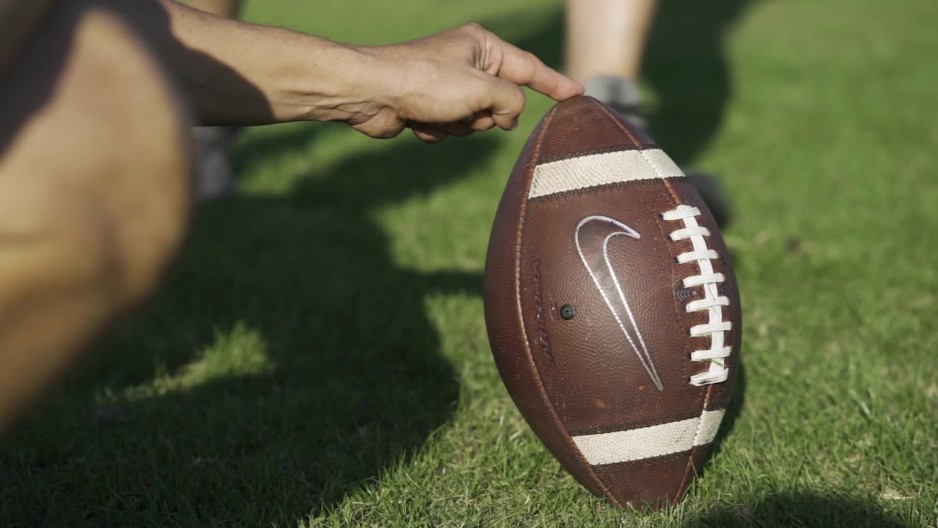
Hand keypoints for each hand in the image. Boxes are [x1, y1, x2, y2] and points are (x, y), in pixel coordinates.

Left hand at [348, 24, 583, 141]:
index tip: (579, 95)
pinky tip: (418, 120)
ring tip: (437, 113)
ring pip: (478, 120)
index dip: (556, 84)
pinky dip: (439, 130)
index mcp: (483, 46)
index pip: (531, 68)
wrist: (372, 93)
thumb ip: (511, 101)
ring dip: (460, 125)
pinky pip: (453, 129)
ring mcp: (449, 86)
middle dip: (487, 114)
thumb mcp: (481, 89)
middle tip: (469, 110)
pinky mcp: (431, 107)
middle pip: (503, 102)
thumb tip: (509, 115)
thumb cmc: (425, 82)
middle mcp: (468, 63)